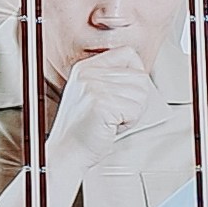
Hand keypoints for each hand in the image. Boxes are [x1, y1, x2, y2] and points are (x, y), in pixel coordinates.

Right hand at [48, 46, 168, 177]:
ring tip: (111, 120)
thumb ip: (111, 79)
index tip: (128, 90)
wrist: (66, 152)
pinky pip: (135, 110)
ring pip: (141, 94)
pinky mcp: (102, 104)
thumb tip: (140, 74)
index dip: (136, 72)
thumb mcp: (90, 94)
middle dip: (135, 99)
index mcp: (86, 68)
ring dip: (132, 113)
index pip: (127, 53)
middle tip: (116, 113)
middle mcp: (89, 74)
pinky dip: (128, 123)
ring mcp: (95, 88)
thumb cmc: (81, 130)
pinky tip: (111, 126)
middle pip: (140, 76)